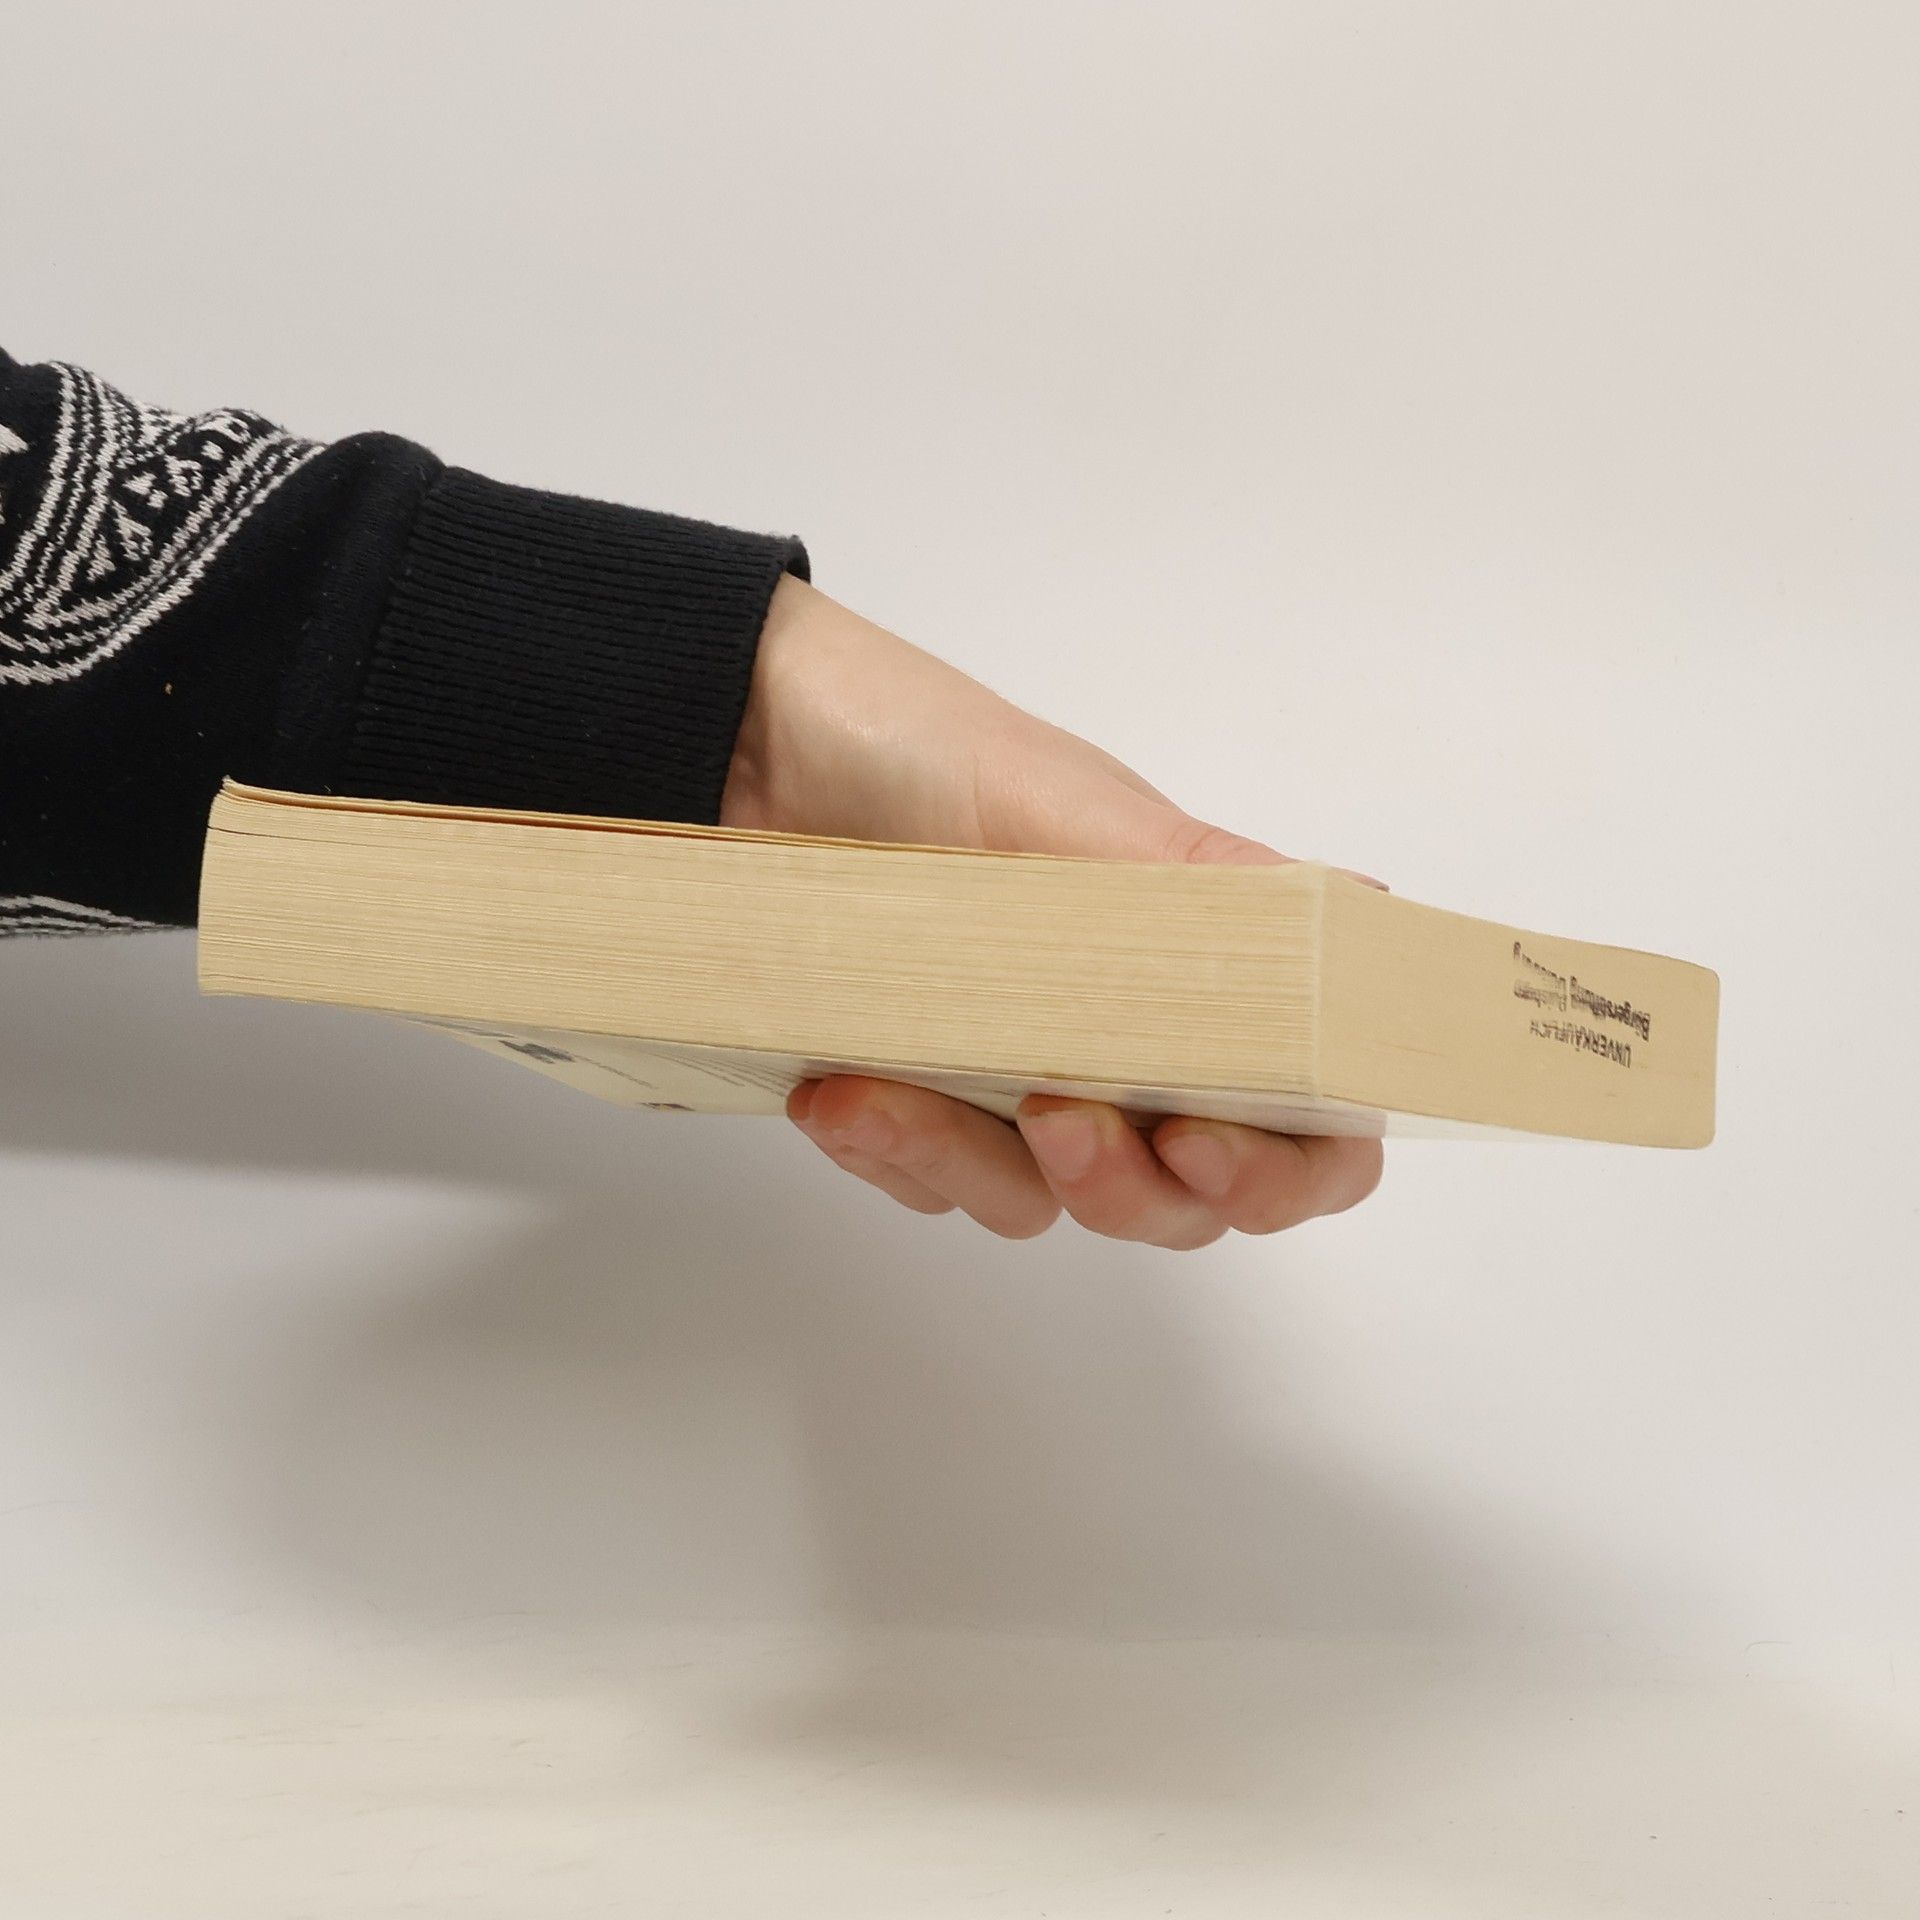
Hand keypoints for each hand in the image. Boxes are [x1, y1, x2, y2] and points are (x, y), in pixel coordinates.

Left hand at [721, 577, 1383, 1248]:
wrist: (747, 744)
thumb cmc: (920, 746)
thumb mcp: (1060, 801)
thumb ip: (1198, 883)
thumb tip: (1360, 913)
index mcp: (1201, 969)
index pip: (1307, 1121)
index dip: (1283, 1166)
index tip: (1206, 1142)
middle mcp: (1127, 1041)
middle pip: (1185, 1200)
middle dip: (1128, 1188)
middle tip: (1057, 1122)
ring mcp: (1018, 1080)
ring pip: (1043, 1204)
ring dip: (972, 1164)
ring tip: (883, 1089)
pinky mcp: (920, 1102)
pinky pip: (931, 1184)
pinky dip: (889, 1151)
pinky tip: (833, 1089)